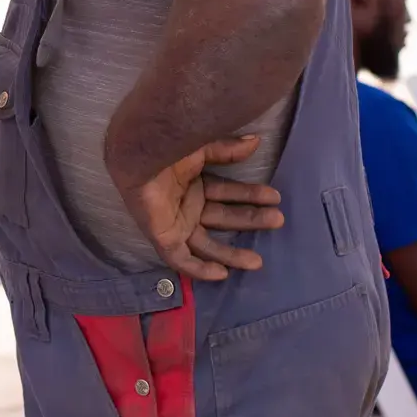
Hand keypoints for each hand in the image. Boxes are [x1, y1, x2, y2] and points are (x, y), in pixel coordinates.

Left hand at [115, 136, 276, 280]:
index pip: (228, 193)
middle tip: (277, 220)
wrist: (139, 156)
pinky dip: (199, 269)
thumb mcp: (201, 149)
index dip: (251, 195)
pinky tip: (221, 275)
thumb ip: (227, 149)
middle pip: (224, 218)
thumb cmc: (167, 149)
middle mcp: (187, 205)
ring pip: (207, 245)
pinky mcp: (162, 237)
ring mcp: (175, 223)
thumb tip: (256, 141)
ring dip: (231, 254)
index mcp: (195, 184)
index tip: (275, 197)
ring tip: (257, 261)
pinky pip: (181, 259)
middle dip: (251, 220)